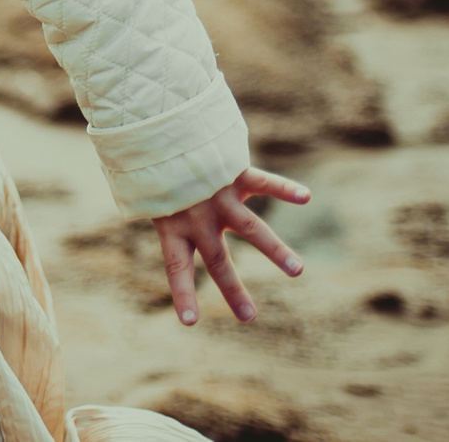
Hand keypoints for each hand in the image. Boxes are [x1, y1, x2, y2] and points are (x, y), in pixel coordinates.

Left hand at [153, 167, 310, 325]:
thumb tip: (143, 213)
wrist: (158, 125)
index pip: (177, 267)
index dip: (182, 293)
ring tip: (297, 270)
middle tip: (249, 319)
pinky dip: (285, 188)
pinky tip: (306, 197)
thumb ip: (160, 210)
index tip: (189, 323)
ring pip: (251, 228)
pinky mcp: (234, 173)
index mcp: (173, 225)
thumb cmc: (156, 164)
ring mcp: (218, 196)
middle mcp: (198, 217)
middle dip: (233, 290)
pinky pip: (263, 181)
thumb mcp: (150, 192)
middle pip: (218, 260)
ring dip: (275, 250)